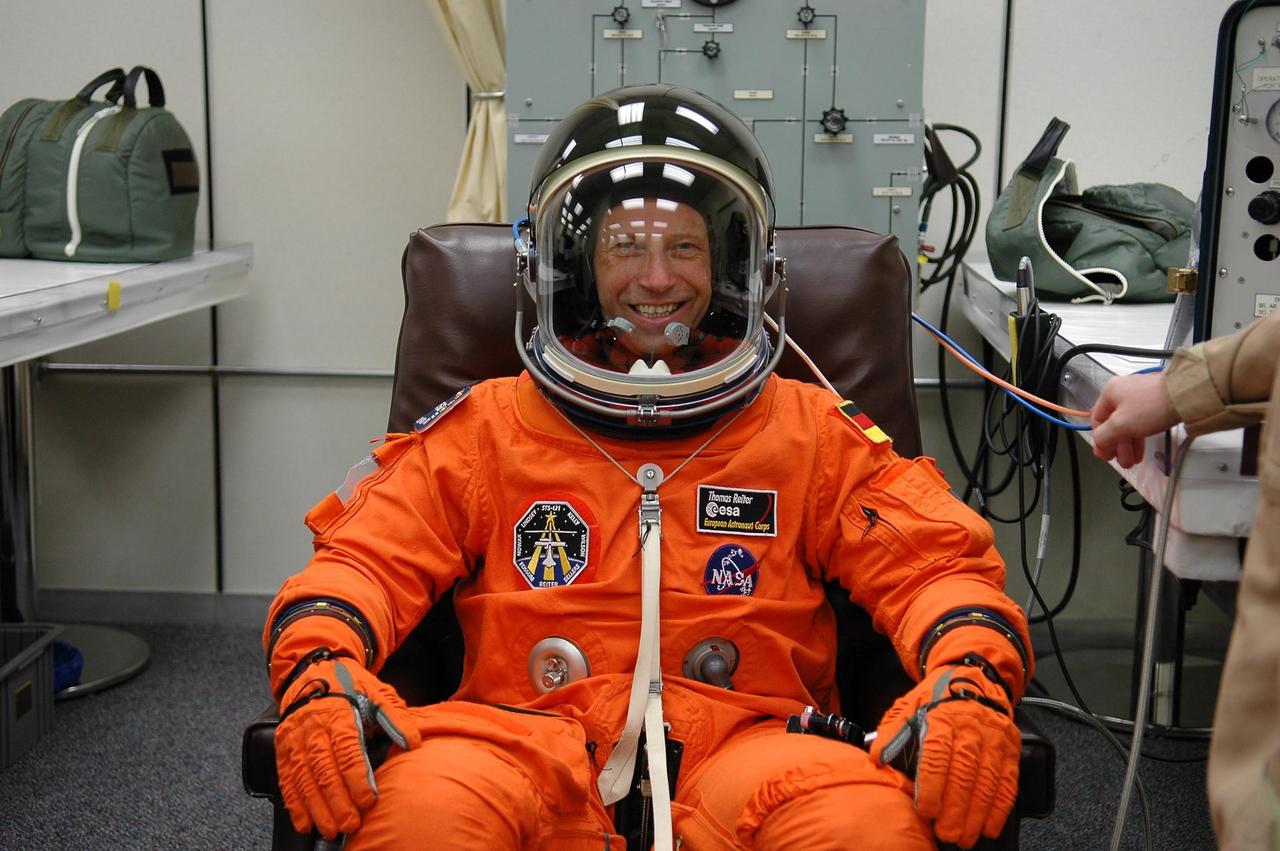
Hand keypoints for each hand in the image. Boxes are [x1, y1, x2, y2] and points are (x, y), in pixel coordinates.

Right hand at [275, 656, 420, 838]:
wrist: (313, 671)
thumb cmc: (350, 685)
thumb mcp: (378, 693)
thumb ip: (396, 718)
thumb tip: (413, 742)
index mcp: (339, 713)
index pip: (347, 751)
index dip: (357, 778)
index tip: (368, 800)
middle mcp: (313, 727)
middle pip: (324, 770)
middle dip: (337, 801)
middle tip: (350, 825)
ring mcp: (294, 739)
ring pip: (303, 779)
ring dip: (316, 808)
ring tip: (330, 830)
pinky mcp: (283, 749)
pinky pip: (287, 779)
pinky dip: (295, 804)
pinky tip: (305, 823)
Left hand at [870, 656, 1020, 846]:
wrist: (975, 679)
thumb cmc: (937, 699)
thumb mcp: (908, 706)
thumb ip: (892, 732)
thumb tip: (877, 758)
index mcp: (942, 718)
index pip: (937, 756)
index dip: (932, 786)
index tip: (925, 810)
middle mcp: (971, 729)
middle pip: (964, 774)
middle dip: (955, 809)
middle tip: (945, 833)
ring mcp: (994, 740)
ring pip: (987, 783)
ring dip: (976, 815)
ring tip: (964, 837)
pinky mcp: (1011, 750)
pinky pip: (1008, 783)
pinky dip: (1000, 808)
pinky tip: (989, 827)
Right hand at [1090, 372, 1178, 467]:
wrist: (1184, 397)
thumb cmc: (1152, 405)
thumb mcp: (1120, 424)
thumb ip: (1103, 437)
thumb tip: (1099, 444)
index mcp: (1109, 392)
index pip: (1097, 420)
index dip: (1100, 440)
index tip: (1106, 455)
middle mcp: (1122, 392)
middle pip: (1114, 424)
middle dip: (1118, 446)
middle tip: (1122, 460)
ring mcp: (1139, 397)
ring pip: (1129, 425)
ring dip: (1129, 444)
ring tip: (1133, 460)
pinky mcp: (1154, 402)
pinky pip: (1141, 422)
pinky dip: (1140, 436)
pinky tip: (1142, 448)